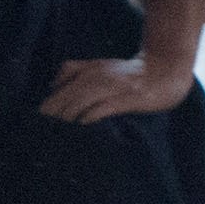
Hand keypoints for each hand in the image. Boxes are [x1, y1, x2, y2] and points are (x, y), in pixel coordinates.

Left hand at [39, 52, 198, 125]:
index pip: (56, 90)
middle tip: (41, 138)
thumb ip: (75, 70)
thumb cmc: (132, 72)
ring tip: (56, 138)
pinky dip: (86, 121)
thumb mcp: (101, 65)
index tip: (36, 127)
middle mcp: (97, 78)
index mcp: (88, 71)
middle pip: (63, 100)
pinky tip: (80, 130)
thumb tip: (51, 86)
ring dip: (65, 122)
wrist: (168, 69)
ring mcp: (112, 88)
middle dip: (50, 120)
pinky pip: (99, 111)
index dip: (45, 109)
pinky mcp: (127, 99)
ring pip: (77, 105)